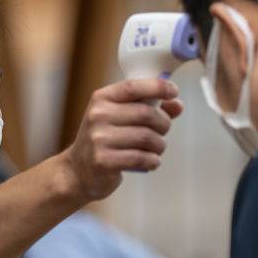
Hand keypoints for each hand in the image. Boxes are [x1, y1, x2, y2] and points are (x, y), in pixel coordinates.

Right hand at [62, 78, 183, 200]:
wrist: (78, 170)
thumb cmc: (105, 139)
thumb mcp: (121, 118)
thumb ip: (149, 108)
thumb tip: (178, 105)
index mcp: (102, 98)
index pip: (133, 87)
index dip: (158, 87)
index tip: (174, 91)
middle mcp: (98, 115)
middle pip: (146, 113)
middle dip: (164, 122)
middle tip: (164, 130)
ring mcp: (99, 138)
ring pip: (147, 137)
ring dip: (160, 145)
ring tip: (157, 148)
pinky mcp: (103, 160)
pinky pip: (141, 158)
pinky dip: (153, 161)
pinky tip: (151, 162)